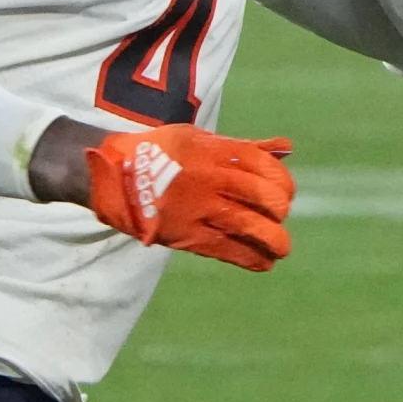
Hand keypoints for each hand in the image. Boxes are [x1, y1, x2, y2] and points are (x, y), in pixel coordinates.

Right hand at [85, 126, 294, 270]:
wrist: (115, 176)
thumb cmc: (164, 153)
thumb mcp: (200, 139)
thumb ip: (244, 147)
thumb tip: (286, 147)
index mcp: (213, 152)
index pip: (263, 166)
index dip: (282, 181)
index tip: (285, 191)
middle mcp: (209, 179)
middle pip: (262, 196)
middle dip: (280, 209)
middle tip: (280, 215)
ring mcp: (198, 209)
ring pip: (249, 226)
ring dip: (274, 240)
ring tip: (281, 248)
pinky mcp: (186, 236)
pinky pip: (226, 250)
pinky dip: (251, 258)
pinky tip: (265, 262)